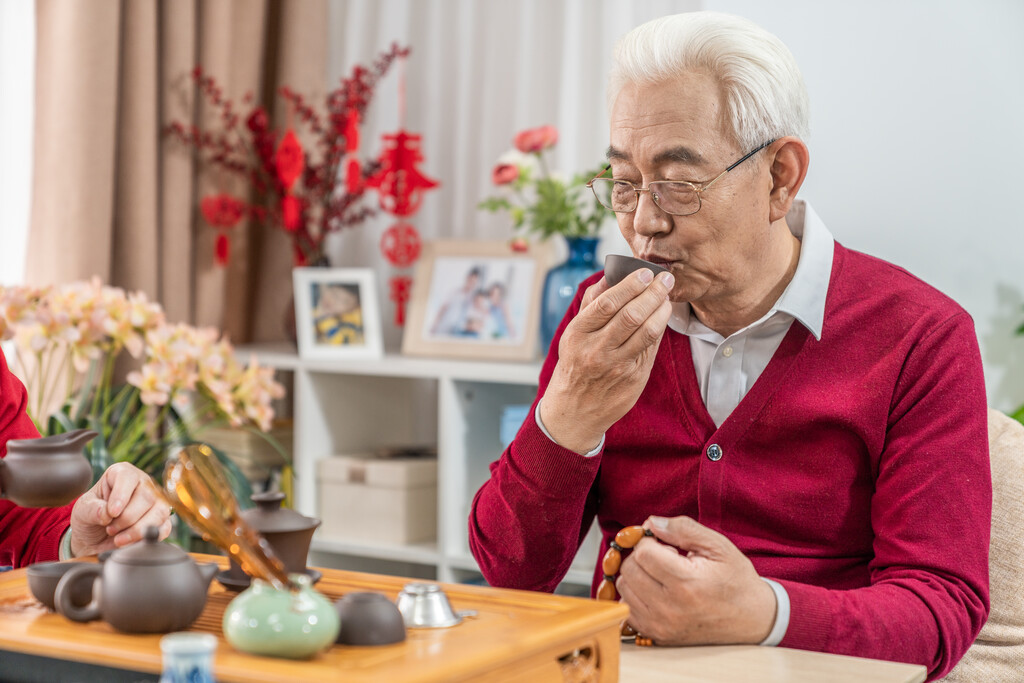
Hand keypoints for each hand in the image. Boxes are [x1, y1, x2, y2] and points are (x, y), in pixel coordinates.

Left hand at [68, 462, 171, 556]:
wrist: (93, 537)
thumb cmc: (90, 516)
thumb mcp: (82, 510)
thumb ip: (92, 509)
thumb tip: (106, 513)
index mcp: (122, 474)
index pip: (129, 477)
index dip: (121, 496)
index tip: (112, 513)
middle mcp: (142, 484)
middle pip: (147, 497)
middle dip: (127, 518)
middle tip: (110, 529)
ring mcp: (155, 502)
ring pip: (159, 512)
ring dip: (137, 530)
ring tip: (118, 539)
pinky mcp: (161, 521)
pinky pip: (164, 528)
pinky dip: (147, 538)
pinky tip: (130, 542)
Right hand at [540, 268, 673, 452]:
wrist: (574, 411)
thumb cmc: (575, 364)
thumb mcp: (573, 334)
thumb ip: (592, 303)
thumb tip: (611, 274)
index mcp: (578, 334)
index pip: (607, 304)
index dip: (630, 286)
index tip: (645, 272)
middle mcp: (596, 350)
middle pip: (631, 316)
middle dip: (653, 293)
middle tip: (666, 279)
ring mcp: (617, 366)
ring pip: (647, 332)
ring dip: (662, 310)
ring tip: (667, 297)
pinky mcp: (634, 379)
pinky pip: (651, 348)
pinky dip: (659, 329)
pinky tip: (661, 317)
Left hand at [616, 516, 776, 644]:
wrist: (752, 619)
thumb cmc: (736, 580)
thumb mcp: (717, 545)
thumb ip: (682, 528)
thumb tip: (650, 522)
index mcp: (686, 582)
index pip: (642, 552)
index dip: (650, 540)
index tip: (665, 543)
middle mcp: (670, 607)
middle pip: (629, 569)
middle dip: (641, 556)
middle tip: (664, 557)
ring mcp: (661, 625)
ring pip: (624, 589)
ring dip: (636, 575)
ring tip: (661, 574)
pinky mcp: (657, 635)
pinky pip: (627, 609)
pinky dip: (635, 595)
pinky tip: (654, 590)